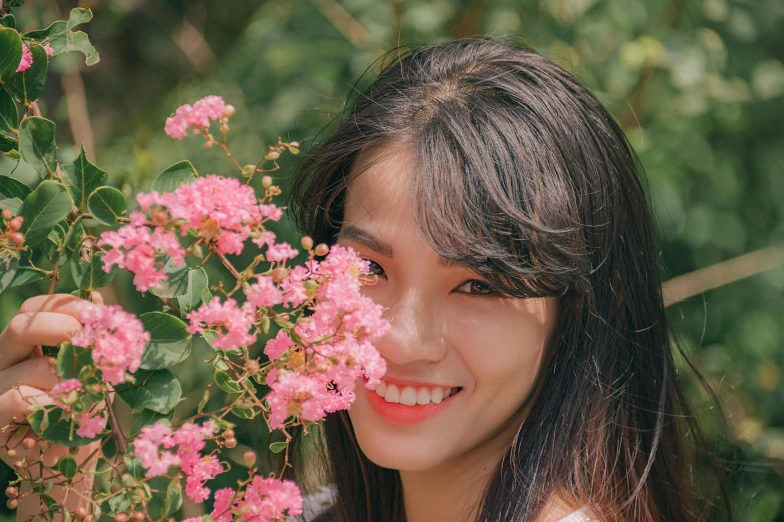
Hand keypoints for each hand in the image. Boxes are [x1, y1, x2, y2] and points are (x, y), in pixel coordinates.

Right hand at [0, 293, 104, 517]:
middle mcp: (4, 362)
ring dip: (68, 381)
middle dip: (64, 328)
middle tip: (90, 342)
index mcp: (25, 345)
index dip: (65, 305)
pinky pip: (22, 399)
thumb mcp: (93, 372)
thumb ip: (91, 340)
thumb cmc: (82, 415)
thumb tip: (97, 301)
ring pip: (32, 367)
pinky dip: (53, 405)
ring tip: (81, 398)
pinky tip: (64, 413)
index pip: (35, 307)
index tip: (97, 314)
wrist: (68, 467)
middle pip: (21, 325)